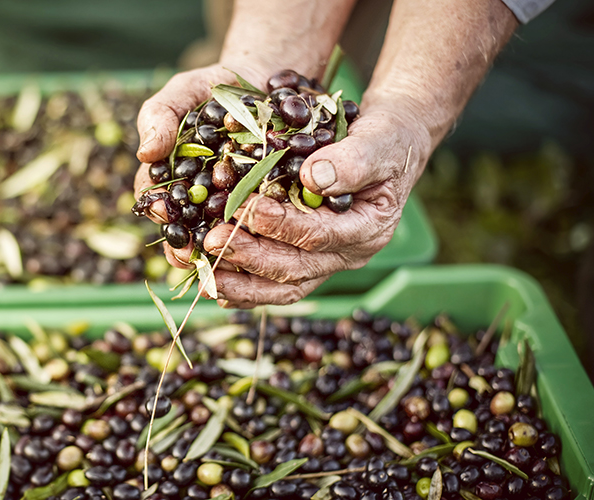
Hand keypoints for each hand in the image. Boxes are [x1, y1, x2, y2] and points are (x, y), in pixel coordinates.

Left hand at [137, 94, 431, 308]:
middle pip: (295, 268)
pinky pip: (273, 283)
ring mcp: (327, 262)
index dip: (282, 224)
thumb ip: (353, 159)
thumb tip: (313, 177)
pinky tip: (211, 282)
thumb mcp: (380, 138)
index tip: (247, 207)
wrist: (390, 144)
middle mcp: (348, 254)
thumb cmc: (386, 137)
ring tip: (203, 271)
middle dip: (250, 256)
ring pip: (281, 285)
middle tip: (211, 239)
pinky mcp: (306, 260)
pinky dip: (242, 286)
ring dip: (239, 282)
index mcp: (368, 228)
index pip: (319, 236)